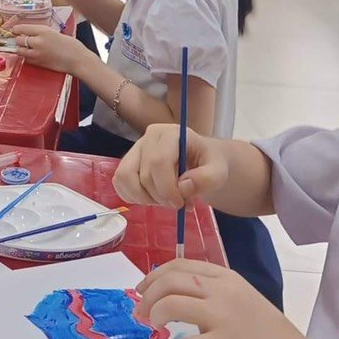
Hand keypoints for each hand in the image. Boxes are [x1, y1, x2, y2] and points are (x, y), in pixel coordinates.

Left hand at [12, 23, 84, 74]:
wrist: (77, 59)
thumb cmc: (70, 45)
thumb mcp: (55, 33)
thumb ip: (41, 33)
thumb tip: (28, 33)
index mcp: (43, 31)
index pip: (22, 28)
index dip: (16, 29)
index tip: (14, 30)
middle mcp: (38, 41)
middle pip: (19, 39)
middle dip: (19, 39)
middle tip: (22, 39)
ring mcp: (37, 53)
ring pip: (20, 50)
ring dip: (21, 49)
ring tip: (26, 48)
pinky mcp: (38, 63)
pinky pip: (26, 59)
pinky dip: (26, 57)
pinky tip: (33, 55)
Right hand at [114, 125, 229, 208]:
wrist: (201, 162)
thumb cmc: (209, 164)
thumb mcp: (218, 172)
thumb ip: (207, 179)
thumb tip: (182, 187)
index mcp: (170, 133)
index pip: (159, 161)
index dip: (167, 188)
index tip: (180, 204)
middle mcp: (147, 138)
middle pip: (144, 174)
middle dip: (160, 197)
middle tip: (177, 204)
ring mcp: (134, 150)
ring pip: (125, 178)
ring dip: (144, 198)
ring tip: (163, 200)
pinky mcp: (127, 163)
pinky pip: (119, 183)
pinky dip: (132, 197)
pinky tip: (151, 198)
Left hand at [133, 259, 307, 338]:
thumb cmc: (267, 333)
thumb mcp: (241, 298)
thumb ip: (211, 294)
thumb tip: (176, 301)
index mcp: (226, 277)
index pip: (179, 265)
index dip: (154, 276)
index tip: (142, 289)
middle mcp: (223, 290)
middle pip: (170, 280)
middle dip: (147, 296)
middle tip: (140, 313)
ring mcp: (223, 316)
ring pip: (172, 304)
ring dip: (155, 316)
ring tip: (155, 328)